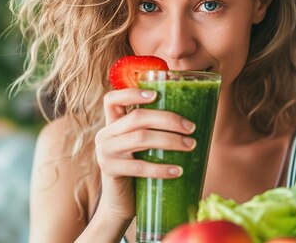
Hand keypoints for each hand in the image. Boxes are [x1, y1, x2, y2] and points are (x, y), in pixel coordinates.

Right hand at [94, 88, 196, 220]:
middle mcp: (105, 134)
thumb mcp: (140, 147)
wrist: (121, 202)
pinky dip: (162, 168)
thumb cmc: (138, 170)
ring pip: (141, 138)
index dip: (131, 93)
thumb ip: (151, 131)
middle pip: (137, 117)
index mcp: (112, 124)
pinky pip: (139, 167)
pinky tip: (178, 170)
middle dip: (168, 119)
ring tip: (190, 145)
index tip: (156, 94)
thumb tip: (189, 121)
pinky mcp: (110, 170)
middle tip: (190, 127)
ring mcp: (105, 152)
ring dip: (170, 140)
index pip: (112, 99)